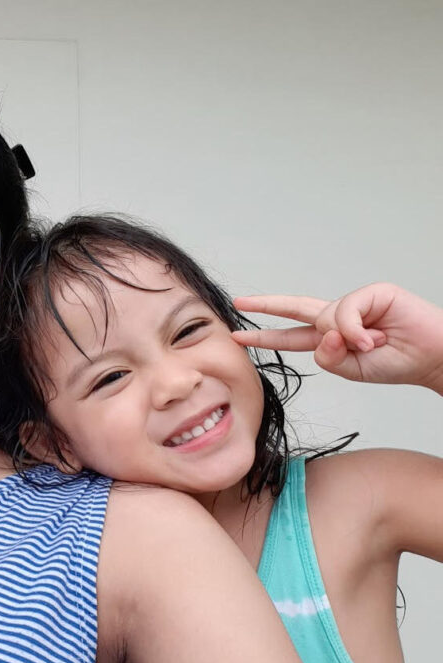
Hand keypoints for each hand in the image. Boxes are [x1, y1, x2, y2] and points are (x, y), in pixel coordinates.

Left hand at [232, 282, 442, 393]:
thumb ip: (329, 357)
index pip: (291, 336)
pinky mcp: (372, 293)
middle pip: (294, 308)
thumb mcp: (352, 370)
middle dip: (266, 305)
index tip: (238, 334)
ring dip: (345, 338)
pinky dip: (356, 328)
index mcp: (330, 338)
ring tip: (372, 346)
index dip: (265, 335)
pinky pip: (346, 310)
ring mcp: (354, 304)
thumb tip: (322, 333)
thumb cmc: (396, 363)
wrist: (433, 357)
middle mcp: (338, 318)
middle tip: (239, 302)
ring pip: (325, 317)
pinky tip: (374, 337)